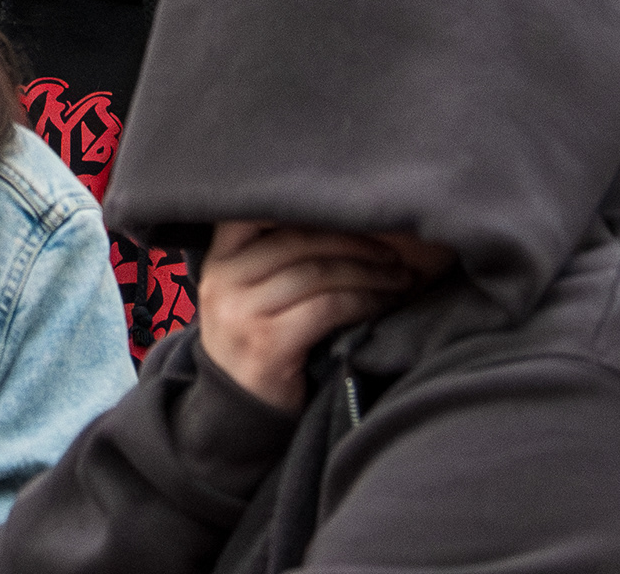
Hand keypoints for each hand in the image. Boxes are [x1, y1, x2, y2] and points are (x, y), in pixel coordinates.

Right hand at [196, 222, 422, 410]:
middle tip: (393, 252)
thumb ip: (276, 258)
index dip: (310, 204)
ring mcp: (241, 311)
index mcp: (219, 258)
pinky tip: (384, 303)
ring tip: (400, 278)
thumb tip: (344, 220)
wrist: (238, 414)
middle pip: (299, 238)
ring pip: (318, 272)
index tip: (354, 210)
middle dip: (355, 241)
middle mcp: (223, 278)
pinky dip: (365, 300)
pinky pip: (328, 307)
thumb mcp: (249, 293)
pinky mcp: (267, 343)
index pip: (259, 210)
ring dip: (369, 272)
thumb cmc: (257, 343)